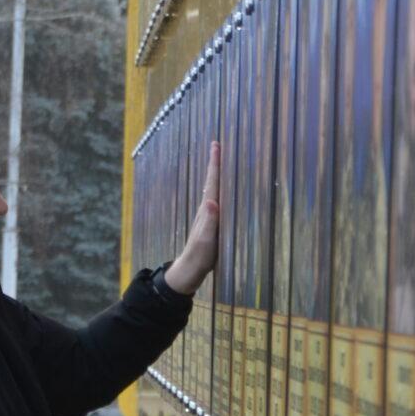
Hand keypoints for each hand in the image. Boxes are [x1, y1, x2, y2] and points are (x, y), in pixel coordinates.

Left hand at [162, 141, 221, 296]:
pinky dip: (222, 190)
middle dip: (216, 164)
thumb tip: (210, 201)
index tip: (216, 145)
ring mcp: (209, 216)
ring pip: (215, 190)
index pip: (212, 182)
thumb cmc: (199, 256)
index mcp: (207, 210)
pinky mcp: (212, 223)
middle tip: (219, 145)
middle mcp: (207, 209)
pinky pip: (218, 200)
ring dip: (218, 175)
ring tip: (224, 162)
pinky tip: (224, 191)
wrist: (190, 270)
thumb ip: (209, 222)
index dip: (215, 164)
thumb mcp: (205, 240)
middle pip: (212, 182)